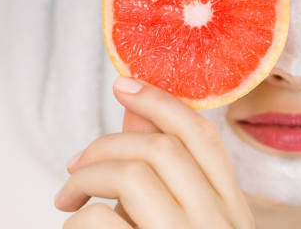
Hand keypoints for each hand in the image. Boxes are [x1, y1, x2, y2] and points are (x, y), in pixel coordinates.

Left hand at [54, 77, 253, 228]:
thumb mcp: (189, 225)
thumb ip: (165, 175)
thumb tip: (137, 117)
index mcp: (233, 211)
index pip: (204, 138)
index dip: (163, 103)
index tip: (125, 85)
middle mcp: (218, 224)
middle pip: (162, 149)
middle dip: (107, 144)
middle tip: (76, 164)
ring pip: (131, 176)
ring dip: (86, 177)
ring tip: (67, 198)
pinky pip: (101, 223)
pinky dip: (75, 222)